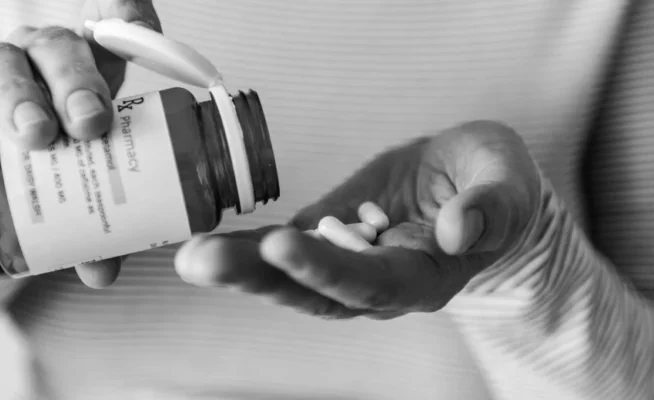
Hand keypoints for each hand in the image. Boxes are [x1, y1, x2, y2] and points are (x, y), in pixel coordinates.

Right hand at [0, 0, 160, 287]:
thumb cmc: (52, 173)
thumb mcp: (85, 193)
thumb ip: (100, 227)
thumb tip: (105, 271)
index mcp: (88, 68)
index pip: (112, 25)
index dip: (127, 12)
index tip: (142, 25)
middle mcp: (39, 61)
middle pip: (58, 48)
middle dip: (78, 82)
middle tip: (92, 123)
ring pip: (2, 66)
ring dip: (22, 99)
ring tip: (39, 137)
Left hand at [174, 121, 541, 318]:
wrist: (470, 183)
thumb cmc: (492, 182)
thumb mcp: (508, 181)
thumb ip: (492, 206)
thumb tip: (455, 230)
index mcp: (425, 275)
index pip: (372, 283)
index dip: (326, 269)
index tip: (281, 246)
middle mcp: (379, 283)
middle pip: (314, 292)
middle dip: (257, 277)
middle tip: (200, 261)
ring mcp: (347, 264)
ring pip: (289, 279)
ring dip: (239, 268)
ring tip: (191, 256)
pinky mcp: (327, 238)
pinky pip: (283, 250)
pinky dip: (246, 249)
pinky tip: (208, 243)